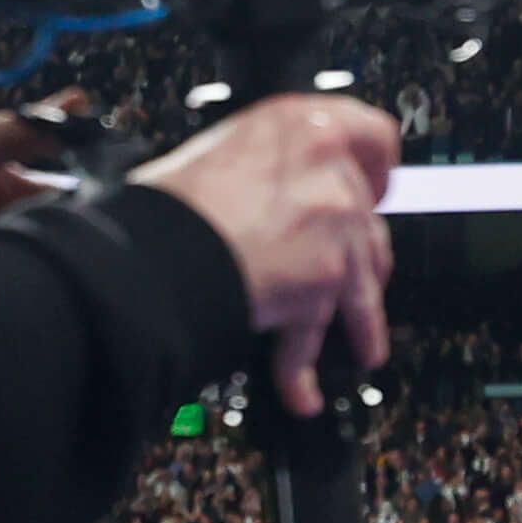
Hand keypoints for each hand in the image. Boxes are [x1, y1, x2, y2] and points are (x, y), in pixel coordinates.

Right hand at [135, 96, 401, 416]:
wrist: (143, 253)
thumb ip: (264, 167)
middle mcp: (328, 171)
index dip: (378, 165)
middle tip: (348, 270)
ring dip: (360, 323)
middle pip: (370, 222)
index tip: (377, 185)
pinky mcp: (323, 282)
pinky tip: (302, 394)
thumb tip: (265, 188)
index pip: (375, 135)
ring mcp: (334, 228)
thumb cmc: (163, 205)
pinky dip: (301, 370)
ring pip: (361, 282)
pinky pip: (313, 335)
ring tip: (360, 349)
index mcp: (301, 127)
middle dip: (361, 256)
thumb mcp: (215, 154)